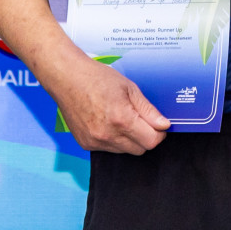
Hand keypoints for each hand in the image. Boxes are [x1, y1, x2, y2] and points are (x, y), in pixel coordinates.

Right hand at [44, 51, 168, 154]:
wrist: (66, 78)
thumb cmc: (97, 78)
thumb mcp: (129, 88)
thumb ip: (148, 110)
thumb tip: (164, 125)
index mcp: (122, 119)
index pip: (151, 141)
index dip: (159, 133)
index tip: (158, 125)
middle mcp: (108, 135)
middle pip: (140, 149)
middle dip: (145, 136)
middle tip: (140, 119)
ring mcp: (95, 142)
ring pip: (124, 151)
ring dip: (129, 139)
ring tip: (120, 117)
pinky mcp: (85, 144)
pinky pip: (108, 149)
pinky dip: (113, 140)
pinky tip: (107, 122)